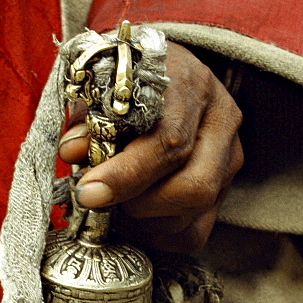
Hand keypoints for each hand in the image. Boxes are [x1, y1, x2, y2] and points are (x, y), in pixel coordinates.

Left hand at [59, 41, 242, 252]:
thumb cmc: (129, 76)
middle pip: (194, 186)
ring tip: (115, 202)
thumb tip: (73, 152)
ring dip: (147, 220)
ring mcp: (229, 156)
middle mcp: (220, 121)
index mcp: (189, 85)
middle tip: (102, 197)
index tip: (89, 191)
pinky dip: (161, 235)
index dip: (127, 174)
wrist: (163, 67)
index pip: (169, 141)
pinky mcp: (226, 186)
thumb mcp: (103, 85)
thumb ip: (88, 119)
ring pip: (196, 211)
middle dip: (140, 203)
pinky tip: (135, 219)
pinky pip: (197, 230)